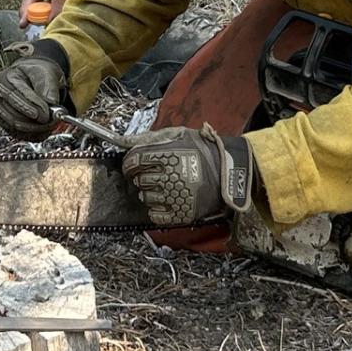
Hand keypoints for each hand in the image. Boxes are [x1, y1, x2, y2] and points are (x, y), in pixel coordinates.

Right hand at [0, 43, 71, 139]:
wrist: (33, 81)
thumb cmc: (37, 75)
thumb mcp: (45, 72)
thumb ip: (48, 84)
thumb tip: (51, 100)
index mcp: (0, 80)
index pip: (12, 95)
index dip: (29, 106)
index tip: (45, 113)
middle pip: (13, 115)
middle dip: (35, 120)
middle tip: (52, 120)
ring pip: (17, 127)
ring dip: (36, 128)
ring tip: (52, 122)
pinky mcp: (5, 126)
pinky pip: (20, 135)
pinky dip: (34, 134)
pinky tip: (46, 128)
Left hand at [120, 126, 252, 225]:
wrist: (229, 173)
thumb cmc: (204, 151)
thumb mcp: (179, 135)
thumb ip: (149, 137)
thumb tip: (122, 141)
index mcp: (170, 155)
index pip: (135, 160)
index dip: (130, 163)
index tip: (132, 165)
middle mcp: (172, 176)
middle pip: (139, 179)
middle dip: (140, 177)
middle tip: (150, 174)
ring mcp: (176, 196)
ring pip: (145, 197)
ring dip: (148, 192)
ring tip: (162, 186)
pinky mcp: (182, 212)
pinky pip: (155, 215)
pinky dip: (155, 209)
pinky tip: (165, 201)